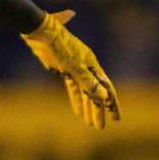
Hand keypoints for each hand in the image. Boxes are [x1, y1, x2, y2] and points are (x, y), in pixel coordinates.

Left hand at [22, 10, 120, 128]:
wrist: (42, 33)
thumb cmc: (60, 47)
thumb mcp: (75, 67)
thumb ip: (89, 83)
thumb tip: (104, 97)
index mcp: (93, 65)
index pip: (106, 88)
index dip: (111, 104)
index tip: (116, 118)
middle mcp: (87, 68)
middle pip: (96, 92)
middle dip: (99, 110)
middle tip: (101, 126)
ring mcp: (76, 69)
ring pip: (85, 92)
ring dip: (87, 107)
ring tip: (90, 123)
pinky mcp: (64, 69)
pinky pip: (73, 88)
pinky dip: (75, 99)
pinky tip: (77, 111)